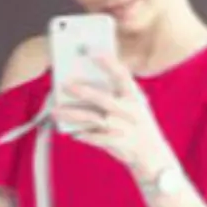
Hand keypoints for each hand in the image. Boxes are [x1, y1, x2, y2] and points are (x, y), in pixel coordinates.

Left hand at [54, 52, 175, 181]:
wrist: (151, 153)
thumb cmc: (137, 123)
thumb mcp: (134, 105)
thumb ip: (116, 93)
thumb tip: (85, 81)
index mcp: (134, 97)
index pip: (122, 76)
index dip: (109, 63)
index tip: (94, 53)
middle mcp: (129, 111)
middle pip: (103, 99)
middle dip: (84, 91)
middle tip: (65, 84)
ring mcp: (122, 128)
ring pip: (93, 119)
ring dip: (72, 115)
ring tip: (55, 112)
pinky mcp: (116, 143)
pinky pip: (94, 138)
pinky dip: (82, 135)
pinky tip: (71, 132)